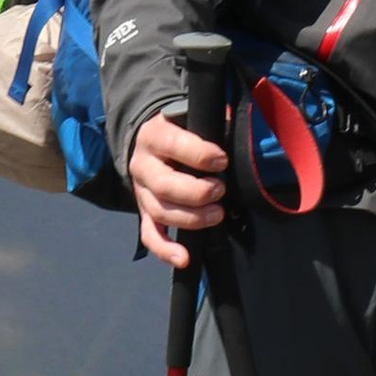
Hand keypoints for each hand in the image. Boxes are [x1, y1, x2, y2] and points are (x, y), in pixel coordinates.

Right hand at [128, 108, 228, 267]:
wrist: (150, 142)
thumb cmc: (182, 129)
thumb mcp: (190, 117)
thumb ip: (211, 123)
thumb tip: (234, 130)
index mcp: (153, 136)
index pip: (172, 145)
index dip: (198, 154)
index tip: (222, 160)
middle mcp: (142, 165)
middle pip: (164, 185)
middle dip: (196, 192)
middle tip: (220, 191)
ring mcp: (141, 192)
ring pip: (160, 211)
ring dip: (191, 219)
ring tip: (217, 215)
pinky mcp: (144, 213)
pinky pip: (150, 235)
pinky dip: (165, 250)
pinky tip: (184, 258)